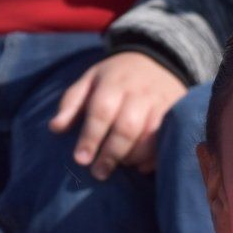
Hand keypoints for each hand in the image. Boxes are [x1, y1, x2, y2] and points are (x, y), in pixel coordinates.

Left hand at [49, 52, 188, 178]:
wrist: (157, 58)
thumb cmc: (114, 76)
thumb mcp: (89, 80)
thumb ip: (71, 103)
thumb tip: (55, 128)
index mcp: (114, 82)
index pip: (101, 111)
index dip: (90, 137)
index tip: (80, 160)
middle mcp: (139, 92)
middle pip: (127, 127)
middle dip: (111, 153)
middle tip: (98, 173)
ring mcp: (161, 102)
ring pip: (150, 135)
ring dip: (134, 156)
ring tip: (120, 166)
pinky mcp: (177, 112)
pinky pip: (169, 139)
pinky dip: (156, 157)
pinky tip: (142, 168)